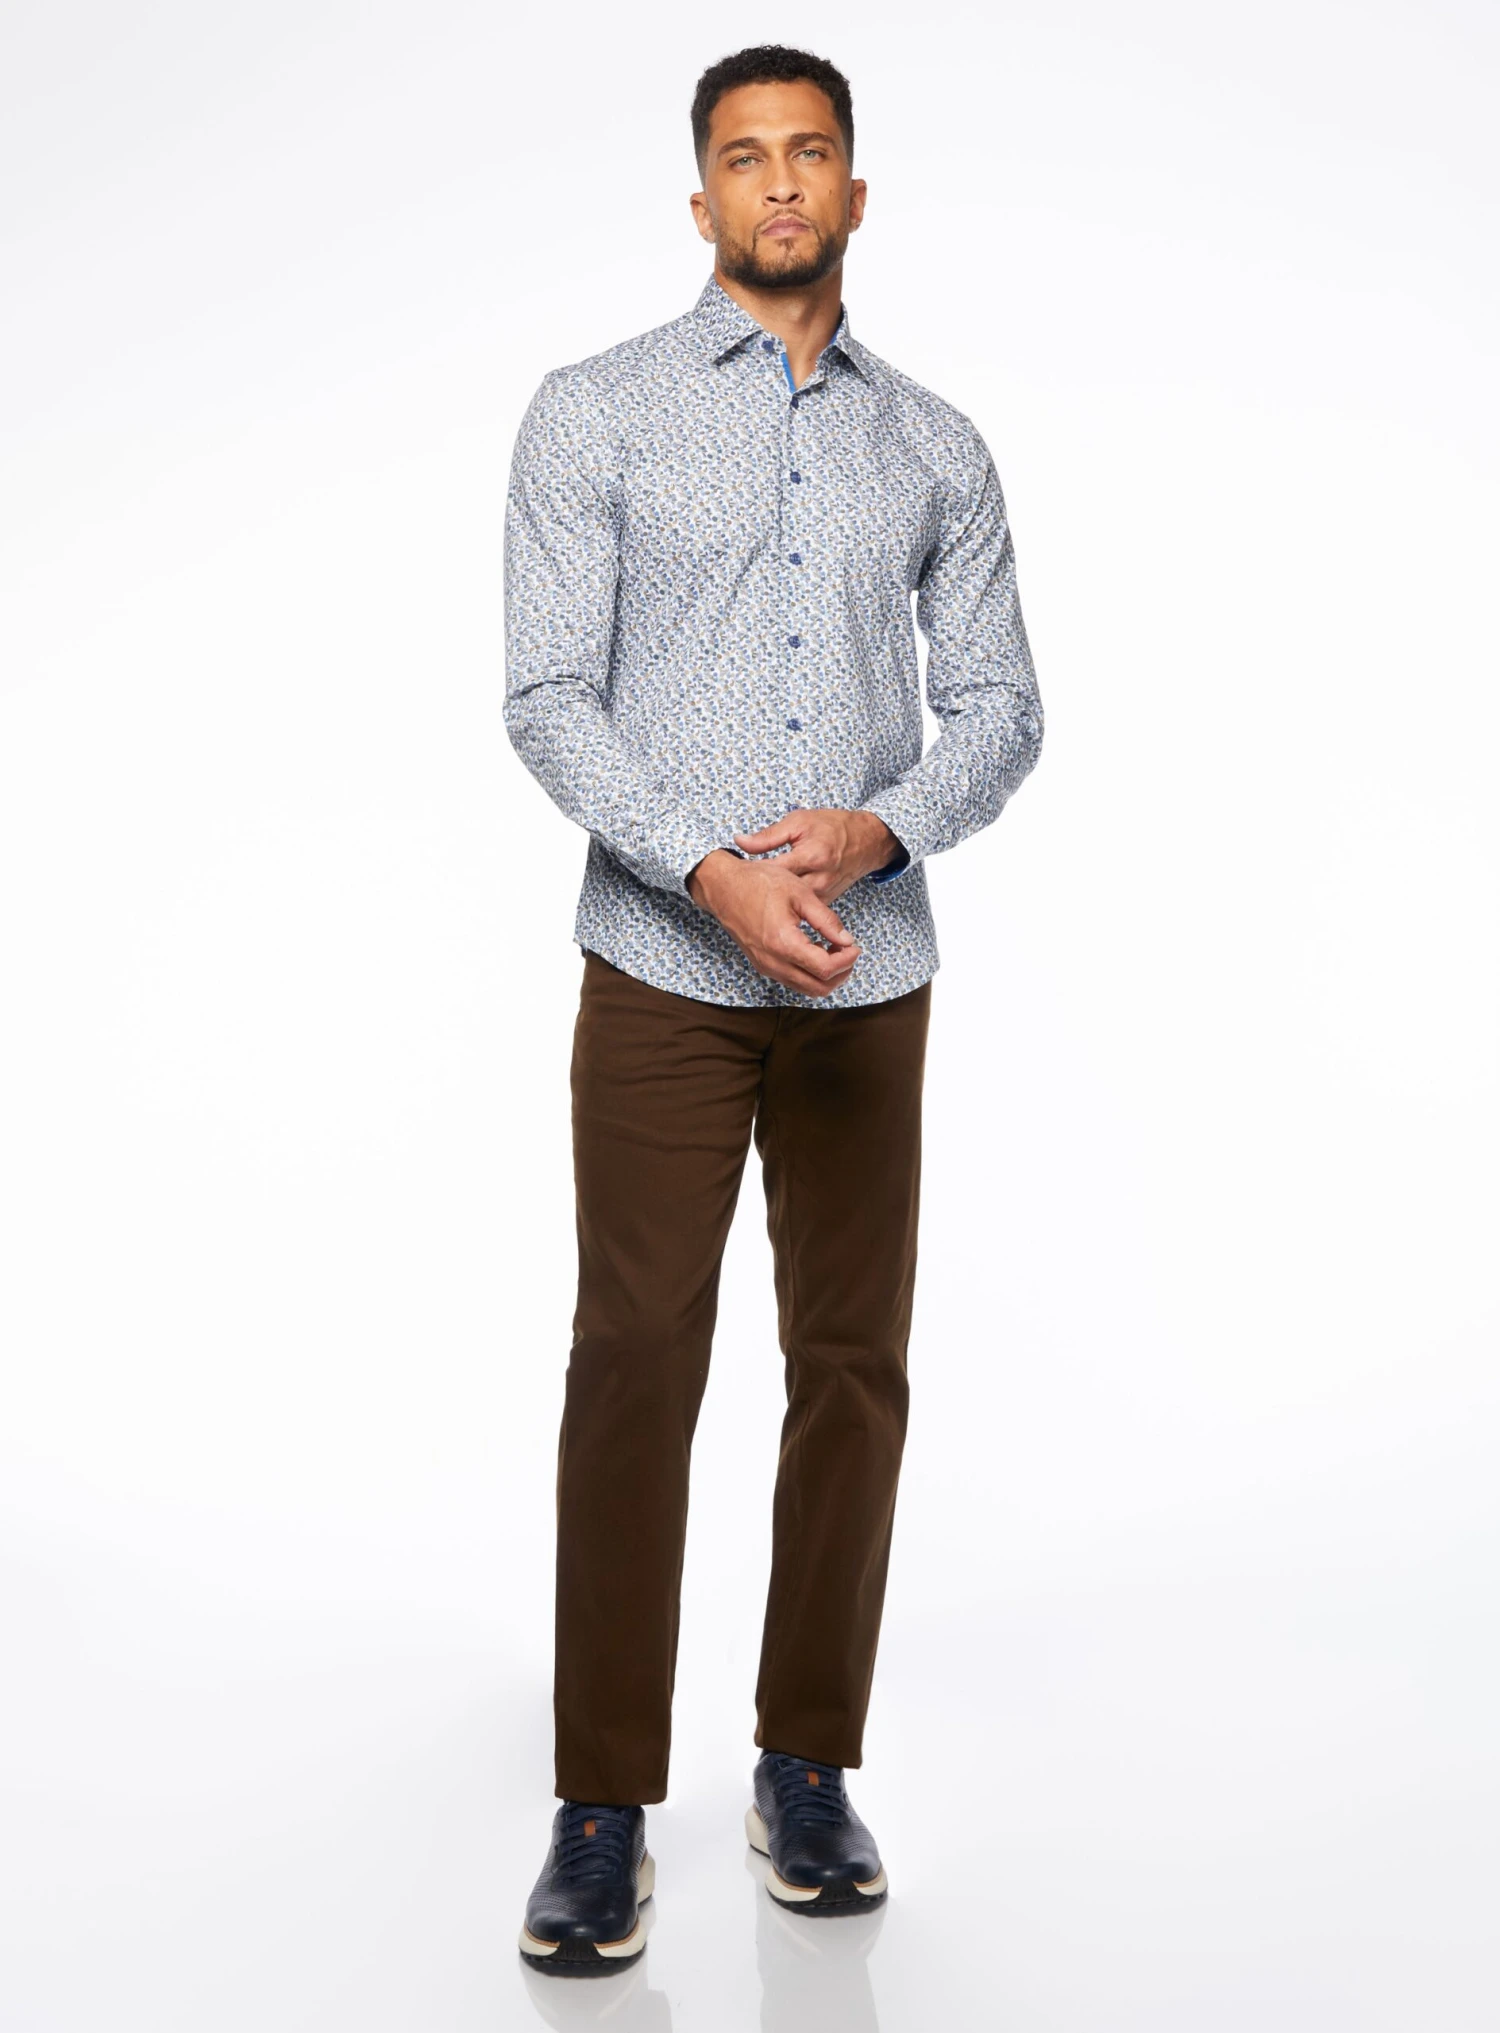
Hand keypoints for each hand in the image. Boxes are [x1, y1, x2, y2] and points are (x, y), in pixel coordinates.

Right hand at [686, 843, 861, 996]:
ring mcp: (766, 967)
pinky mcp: (762, 965)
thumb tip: (847, 940)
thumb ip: (826, 920)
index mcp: (784, 943)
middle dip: (840, 974)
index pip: (825, 969)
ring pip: (805, 988)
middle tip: (848, 952)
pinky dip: (809, 972)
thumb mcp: (800, 894)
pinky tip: (815, 948)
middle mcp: (773, 962)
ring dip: (825, 975)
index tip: (854, 946)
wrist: (723, 886)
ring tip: (834, 949)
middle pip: (817, 988)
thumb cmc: (759, 883)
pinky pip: (792, 980)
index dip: (846, 960)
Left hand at [732, 807, 898, 902]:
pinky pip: (803, 909)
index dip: (752, 874)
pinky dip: (788, 906)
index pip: (773, 870)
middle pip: (782, 893)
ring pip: (792, 906)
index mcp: (811, 856)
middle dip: (759, 893)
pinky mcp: (827, 901)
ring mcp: (825, 893)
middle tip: (737, 891)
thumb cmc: (832, 826)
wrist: (867, 841)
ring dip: (772, 903)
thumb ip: (768, 836)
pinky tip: (771, 903)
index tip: (734, 874)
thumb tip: (739, 842)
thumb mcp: (798, 821)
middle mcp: (819, 878)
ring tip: (751, 898)